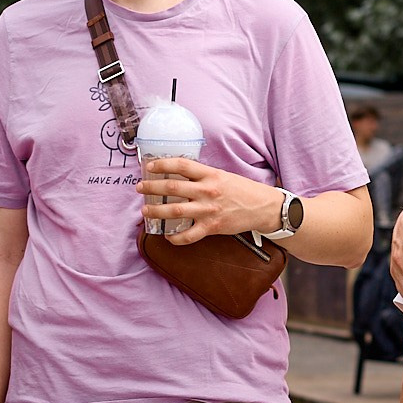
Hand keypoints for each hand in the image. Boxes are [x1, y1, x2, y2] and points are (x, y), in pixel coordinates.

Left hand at [138, 158, 281, 243]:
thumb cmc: (242, 190)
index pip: (182, 165)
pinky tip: (167, 236)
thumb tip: (179, 176)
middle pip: (172, 187)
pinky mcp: (212, 226)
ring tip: (145, 210)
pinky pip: (188, 235)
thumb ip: (202, 176)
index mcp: (210, 175)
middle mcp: (207, 191)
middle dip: (152, 187)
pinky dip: (175, 237)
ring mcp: (208, 210)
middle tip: (140, 188)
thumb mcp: (222, 176)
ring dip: (156, 210)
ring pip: (175, 210)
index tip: (149, 166)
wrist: (262, 207)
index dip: (163, 164)